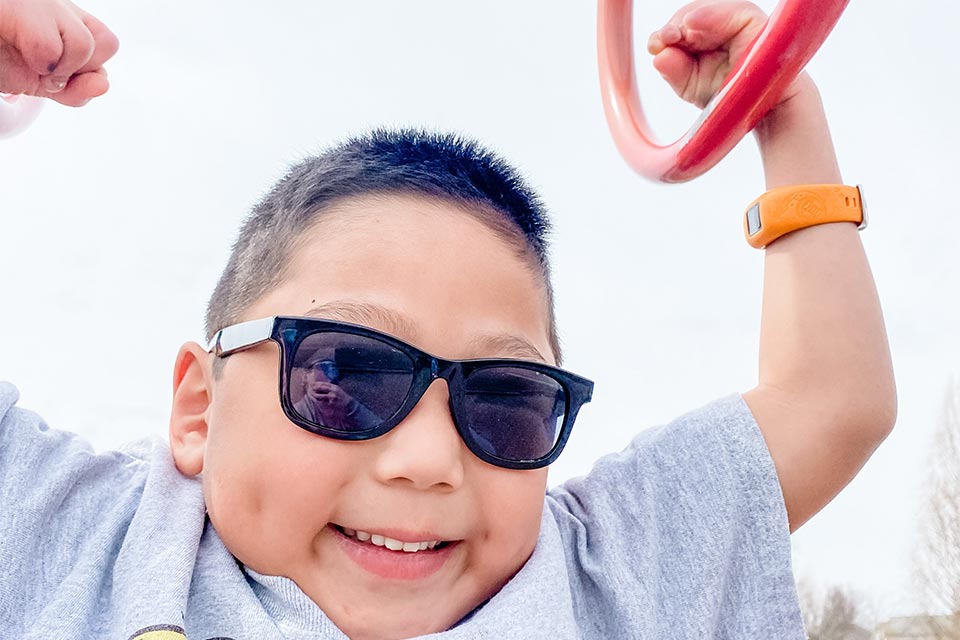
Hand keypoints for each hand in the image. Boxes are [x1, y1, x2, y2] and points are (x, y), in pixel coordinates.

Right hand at [0, 0, 118, 106]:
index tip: (56, 74)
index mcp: (66, 16)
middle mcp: (58, 3)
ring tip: (27, 58)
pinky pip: (50, 47)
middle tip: (42, 66)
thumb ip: (75, 90)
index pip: (107, 43)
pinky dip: (37, 62)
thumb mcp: (40, 82)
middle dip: (78, 68)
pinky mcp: (19, 8)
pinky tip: (15, 49)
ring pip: (84, 45)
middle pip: (108, 42)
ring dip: (56, 68)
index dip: (89, 69)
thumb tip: (103, 85)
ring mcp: (42, 2)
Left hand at [305, 381, 355, 412]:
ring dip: (314, 395)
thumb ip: (329, 388)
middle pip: (320, 388)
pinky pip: (322, 402)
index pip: (323, 383)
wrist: (348, 405)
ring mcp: (332, 398)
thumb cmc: (342, 397)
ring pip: (319, 395)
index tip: (311, 383)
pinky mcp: (331, 404)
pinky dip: (318, 401)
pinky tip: (315, 400)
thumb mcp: (337, 390)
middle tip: (309, 388)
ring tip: (310, 394)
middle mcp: (333, 391)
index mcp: (334, 387)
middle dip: (314, 388)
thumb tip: (320, 385)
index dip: (316, 383)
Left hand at [647, 0, 803, 109]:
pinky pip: (734, 11)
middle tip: (663, 40)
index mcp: (704, 37)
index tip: (655, 46)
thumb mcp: (692, 87)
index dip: (665, 34)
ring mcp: (738, 21)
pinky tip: (692, 24)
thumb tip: (658, 55)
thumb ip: (674, 72)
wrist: (764, 114)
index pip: (679, 27)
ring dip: (686, 21)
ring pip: (707, 10)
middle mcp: (721, 25)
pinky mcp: (756, 21)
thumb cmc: (728, 98)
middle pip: (691, 14)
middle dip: (674, 27)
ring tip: (675, 35)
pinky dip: (711, 15)